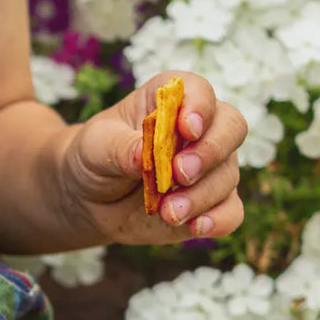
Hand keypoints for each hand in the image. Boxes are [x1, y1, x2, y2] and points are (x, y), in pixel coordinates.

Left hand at [60, 71, 246, 245]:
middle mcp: (202, 130)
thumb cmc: (95, 157)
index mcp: (172, 100)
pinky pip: (230, 211)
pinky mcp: (209, 203)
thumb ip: (120, 147)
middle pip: (231, 129)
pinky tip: (197, 227)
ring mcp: (210, 168)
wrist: (88, 198)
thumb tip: (143, 155)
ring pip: (227, 175)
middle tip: (180, 173)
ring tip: (168, 212)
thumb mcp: (95, 146)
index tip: (186, 129)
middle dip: (209, 152)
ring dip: (201, 195)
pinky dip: (218, 220)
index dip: (199, 107)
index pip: (199, 92)